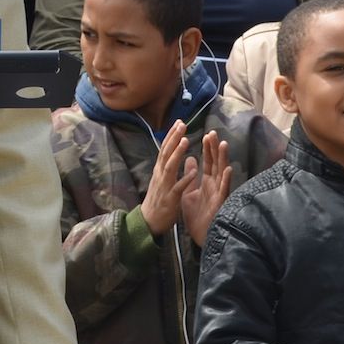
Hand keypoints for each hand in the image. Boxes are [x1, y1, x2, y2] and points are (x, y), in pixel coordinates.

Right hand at [140, 121, 194, 237]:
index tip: (178, 122)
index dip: (171, 135)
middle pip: (166, 153)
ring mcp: (165, 186)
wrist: (149, 221)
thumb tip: (172, 152)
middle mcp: (160, 175)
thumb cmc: (157, 200)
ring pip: (171, 167)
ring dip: (178, 153)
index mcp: (159, 170)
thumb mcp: (161, 180)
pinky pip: (179, 188)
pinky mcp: (170, 198)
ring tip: (186, 140)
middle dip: (174, 138)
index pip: (165, 149)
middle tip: (182, 124)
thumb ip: (168, 166)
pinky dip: (186, 179)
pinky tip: (195, 172)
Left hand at [182, 131, 232, 247]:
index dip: (208, 148)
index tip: (207, 134)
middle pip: (216, 163)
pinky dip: (225, 179)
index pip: (208, 161)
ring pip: (222, 172)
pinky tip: (227, 169)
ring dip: (223, 158)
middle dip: (214, 148)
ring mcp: (218, 193)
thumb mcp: (189, 192)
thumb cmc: (196, 215)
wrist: (199, 235)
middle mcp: (215, 185)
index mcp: (207, 182)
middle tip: (213, 133)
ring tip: (223, 144)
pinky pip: (223, 189)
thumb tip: (190, 159)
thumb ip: (190, 176)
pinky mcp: (220, 202)